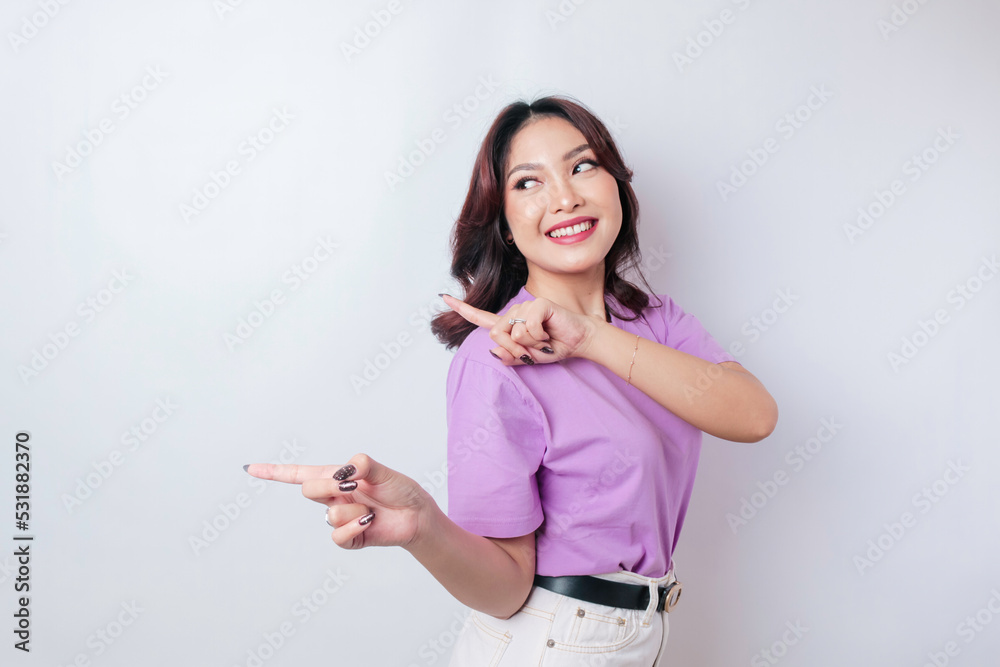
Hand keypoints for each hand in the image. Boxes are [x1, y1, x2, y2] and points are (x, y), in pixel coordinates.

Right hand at [244, 454, 432, 549]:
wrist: (416, 515)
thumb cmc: (400, 490)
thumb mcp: (382, 471)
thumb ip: (363, 464)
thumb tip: (346, 471)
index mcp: (337, 477)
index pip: (299, 474)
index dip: (274, 472)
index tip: (250, 469)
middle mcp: (333, 497)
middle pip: (309, 489)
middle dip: (329, 486)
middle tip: (353, 486)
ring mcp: (339, 518)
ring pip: (329, 513)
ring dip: (353, 509)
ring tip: (371, 509)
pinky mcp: (348, 537)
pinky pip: (338, 535)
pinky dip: (355, 527)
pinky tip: (370, 523)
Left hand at [441, 293, 603, 364]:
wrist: (579, 341)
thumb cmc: (554, 348)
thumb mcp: (528, 359)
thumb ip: (510, 357)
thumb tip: (493, 352)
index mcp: (509, 325)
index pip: (481, 317)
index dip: (462, 309)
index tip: (444, 297)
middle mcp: (514, 313)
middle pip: (496, 334)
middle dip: (514, 349)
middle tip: (533, 350)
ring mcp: (526, 306)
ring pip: (512, 332)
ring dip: (529, 344)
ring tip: (544, 340)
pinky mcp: (538, 304)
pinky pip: (527, 326)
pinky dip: (539, 337)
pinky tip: (549, 333)